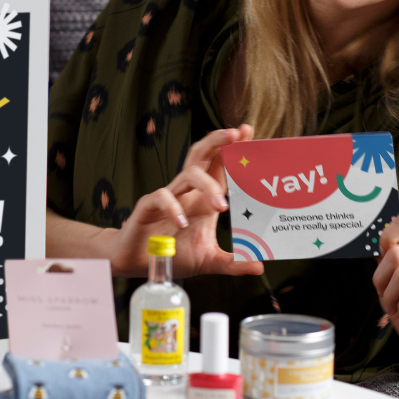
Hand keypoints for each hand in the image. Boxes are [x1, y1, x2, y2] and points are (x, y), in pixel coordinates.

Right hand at [110, 125, 263, 278]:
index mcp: (203, 198)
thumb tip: (259, 266)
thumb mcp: (209, 260)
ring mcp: (168, 196)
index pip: (219, 166)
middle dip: (218, 141)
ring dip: (207, 185)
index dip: (232, 148)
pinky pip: (161, 197)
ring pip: (188, 174)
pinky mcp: (148, 207)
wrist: (138, 262)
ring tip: (221, 205)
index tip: (247, 131)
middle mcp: (187, 192)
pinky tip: (182, 224)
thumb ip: (233, 262)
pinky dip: (173, 207)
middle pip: (201, 155)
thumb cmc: (173, 254)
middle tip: (236, 135)